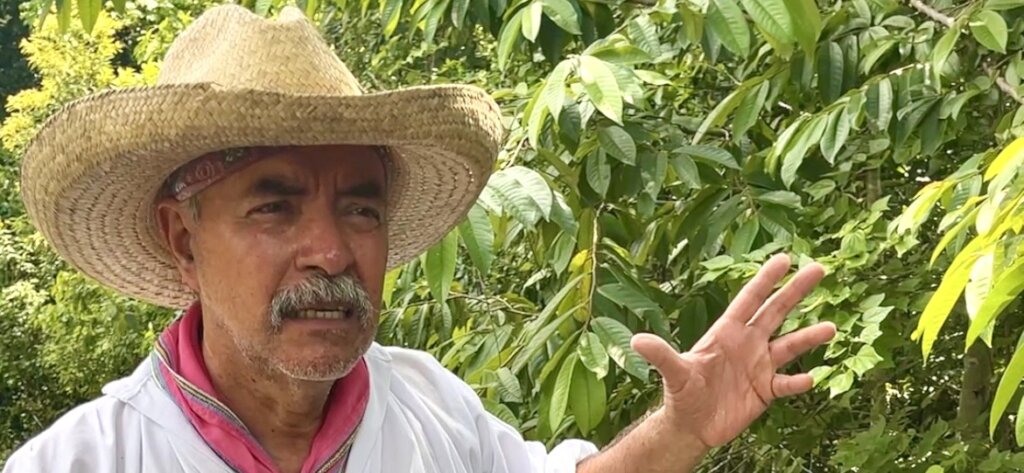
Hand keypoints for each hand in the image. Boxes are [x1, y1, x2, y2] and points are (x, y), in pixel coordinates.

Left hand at [631, 253, 835, 449]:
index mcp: (727, 332)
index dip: (765, 280)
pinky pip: (787, 383)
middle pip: (776, 312)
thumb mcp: (674, 374)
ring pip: (790, 346)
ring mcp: (760, 366)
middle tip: (819, 268)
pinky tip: (810, 378)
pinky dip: (798, 382)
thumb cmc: (682, 394)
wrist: (693, 424)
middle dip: (796, 291)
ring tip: (831, 328)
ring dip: (809, 337)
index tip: (784, 259)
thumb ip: (662, 355)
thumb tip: (637, 340)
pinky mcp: (766, 390)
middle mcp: (748, 343)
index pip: (749, 300)